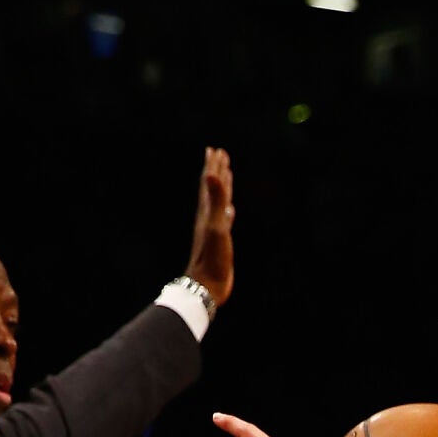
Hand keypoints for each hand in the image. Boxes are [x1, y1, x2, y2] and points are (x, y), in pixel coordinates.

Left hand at [185, 147, 234, 307]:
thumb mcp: (216, 225)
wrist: (207, 286)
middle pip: (211, 189)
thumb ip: (216, 199)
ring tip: (226, 176)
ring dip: (222, 188)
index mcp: (206, 212)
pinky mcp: (220, 242)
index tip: (216, 150)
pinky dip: (228, 211)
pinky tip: (231, 211)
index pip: (209, 183)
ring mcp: (214, 230)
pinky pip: (225, 220)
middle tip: (219, 154)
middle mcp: (208, 218)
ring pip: (218, 203)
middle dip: (216, 171)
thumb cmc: (211, 258)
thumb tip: (210, 173)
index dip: (213, 166)